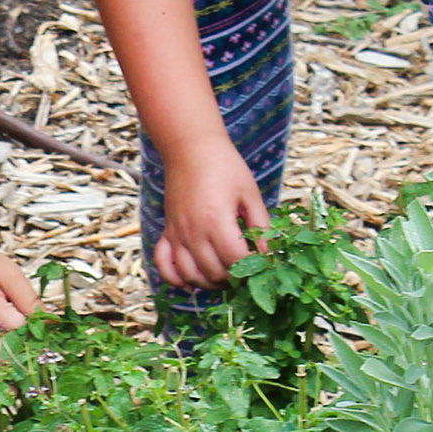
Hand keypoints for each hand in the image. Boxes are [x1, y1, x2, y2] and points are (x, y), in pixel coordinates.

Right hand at [154, 148, 270, 289]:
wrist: (191, 148)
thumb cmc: (225, 167)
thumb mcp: (250, 194)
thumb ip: (261, 225)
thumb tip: (268, 254)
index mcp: (216, 220)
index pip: (235, 260)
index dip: (251, 268)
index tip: (261, 264)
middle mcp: (193, 232)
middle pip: (213, 273)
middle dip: (233, 279)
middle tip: (246, 272)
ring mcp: (178, 234)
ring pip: (191, 275)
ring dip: (209, 283)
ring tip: (225, 278)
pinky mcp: (168, 232)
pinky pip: (164, 265)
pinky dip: (175, 279)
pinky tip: (190, 283)